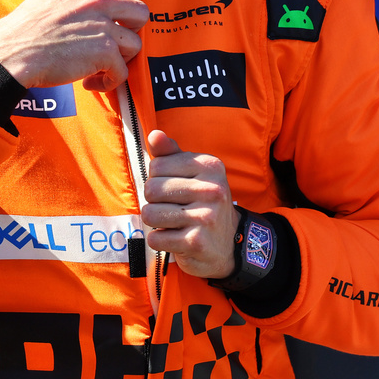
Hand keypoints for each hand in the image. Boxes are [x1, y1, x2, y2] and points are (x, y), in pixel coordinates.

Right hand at [0, 0, 147, 91]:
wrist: (10, 53)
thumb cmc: (19, 33)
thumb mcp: (45, 1)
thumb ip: (69, 2)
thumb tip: (78, 14)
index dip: (118, 17)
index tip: (111, 30)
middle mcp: (96, 2)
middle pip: (140, 13)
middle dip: (131, 32)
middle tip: (115, 48)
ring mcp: (103, 26)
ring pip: (134, 45)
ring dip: (119, 61)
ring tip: (98, 70)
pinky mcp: (104, 52)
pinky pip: (122, 71)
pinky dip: (109, 82)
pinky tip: (90, 83)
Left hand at [141, 130, 239, 278]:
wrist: (229, 244)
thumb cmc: (201, 203)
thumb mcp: (191, 174)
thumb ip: (169, 154)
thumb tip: (154, 135)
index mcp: (210, 166)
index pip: (156, 166)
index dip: (156, 179)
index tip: (174, 189)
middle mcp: (212, 190)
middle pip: (151, 189)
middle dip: (154, 202)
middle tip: (173, 208)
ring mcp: (206, 217)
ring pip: (150, 214)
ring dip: (156, 222)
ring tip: (174, 223)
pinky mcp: (197, 242)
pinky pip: (156, 238)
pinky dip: (160, 241)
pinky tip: (177, 239)